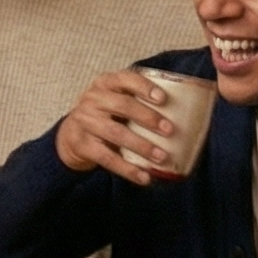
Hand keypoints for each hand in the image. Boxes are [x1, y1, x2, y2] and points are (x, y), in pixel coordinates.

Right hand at [52, 69, 172, 186]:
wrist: (71, 136)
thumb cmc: (105, 115)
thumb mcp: (115, 100)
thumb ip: (139, 100)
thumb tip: (187, 111)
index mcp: (104, 84)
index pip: (124, 79)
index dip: (144, 87)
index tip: (163, 99)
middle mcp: (92, 100)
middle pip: (122, 106)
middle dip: (148, 118)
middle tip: (170, 130)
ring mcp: (85, 122)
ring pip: (116, 134)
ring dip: (142, 146)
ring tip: (162, 157)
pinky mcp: (82, 145)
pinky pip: (107, 158)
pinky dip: (128, 169)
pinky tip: (144, 177)